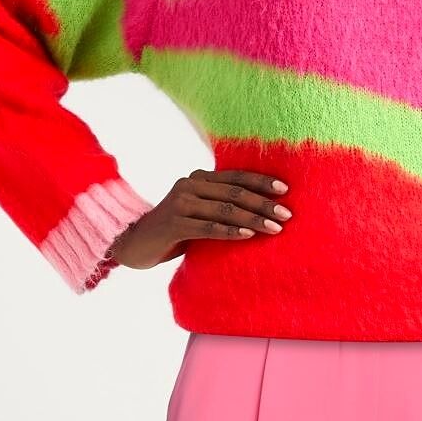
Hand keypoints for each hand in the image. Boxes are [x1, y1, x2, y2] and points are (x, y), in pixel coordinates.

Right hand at [110, 169, 291, 269]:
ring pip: (225, 209)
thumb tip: (259, 210)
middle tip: (286, 214)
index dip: (261, 182)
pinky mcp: (174, 224)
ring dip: (253, 219)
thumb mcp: (199, 212)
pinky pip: (208, 228)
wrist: (135, 243)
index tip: (285, 190)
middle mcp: (189, 185)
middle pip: (234, 192)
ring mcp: (180, 204)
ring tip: (274, 227)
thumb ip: (220, 206)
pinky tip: (248, 235)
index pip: (236, 177)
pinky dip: (230, 231)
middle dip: (263, 203)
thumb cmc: (174, 230)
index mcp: (199, 178)